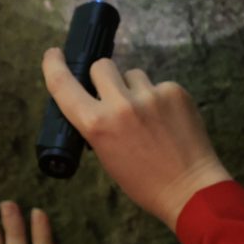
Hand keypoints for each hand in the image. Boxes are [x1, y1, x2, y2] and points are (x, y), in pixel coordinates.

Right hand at [39, 49, 233, 227]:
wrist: (190, 189)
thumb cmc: (145, 181)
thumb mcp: (106, 155)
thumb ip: (97, 124)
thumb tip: (95, 100)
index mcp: (96, 125)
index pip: (62, 84)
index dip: (53, 65)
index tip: (54, 54)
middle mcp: (120, 105)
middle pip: (101, 66)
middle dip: (104, 78)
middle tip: (115, 97)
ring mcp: (150, 95)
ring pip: (133, 75)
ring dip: (135, 89)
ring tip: (149, 119)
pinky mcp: (175, 91)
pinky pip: (158, 85)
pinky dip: (160, 99)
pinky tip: (169, 122)